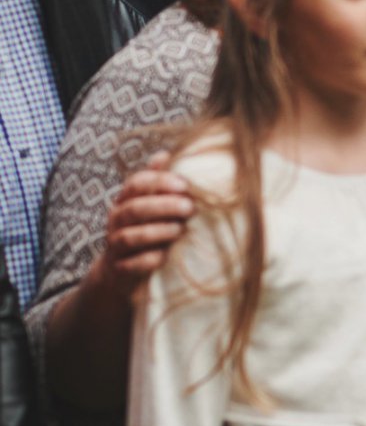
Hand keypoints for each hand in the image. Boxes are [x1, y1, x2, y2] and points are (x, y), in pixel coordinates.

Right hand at [93, 152, 193, 296]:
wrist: (120, 272)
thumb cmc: (145, 229)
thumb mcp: (149, 204)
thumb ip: (157, 182)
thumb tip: (165, 153)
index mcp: (125, 200)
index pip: (137, 184)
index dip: (159, 182)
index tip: (185, 185)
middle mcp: (117, 220)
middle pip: (134, 209)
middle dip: (163, 206)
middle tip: (190, 207)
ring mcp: (115, 245)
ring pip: (129, 236)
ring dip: (157, 232)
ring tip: (180, 230)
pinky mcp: (120, 269)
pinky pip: (130, 264)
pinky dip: (147, 260)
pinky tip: (164, 256)